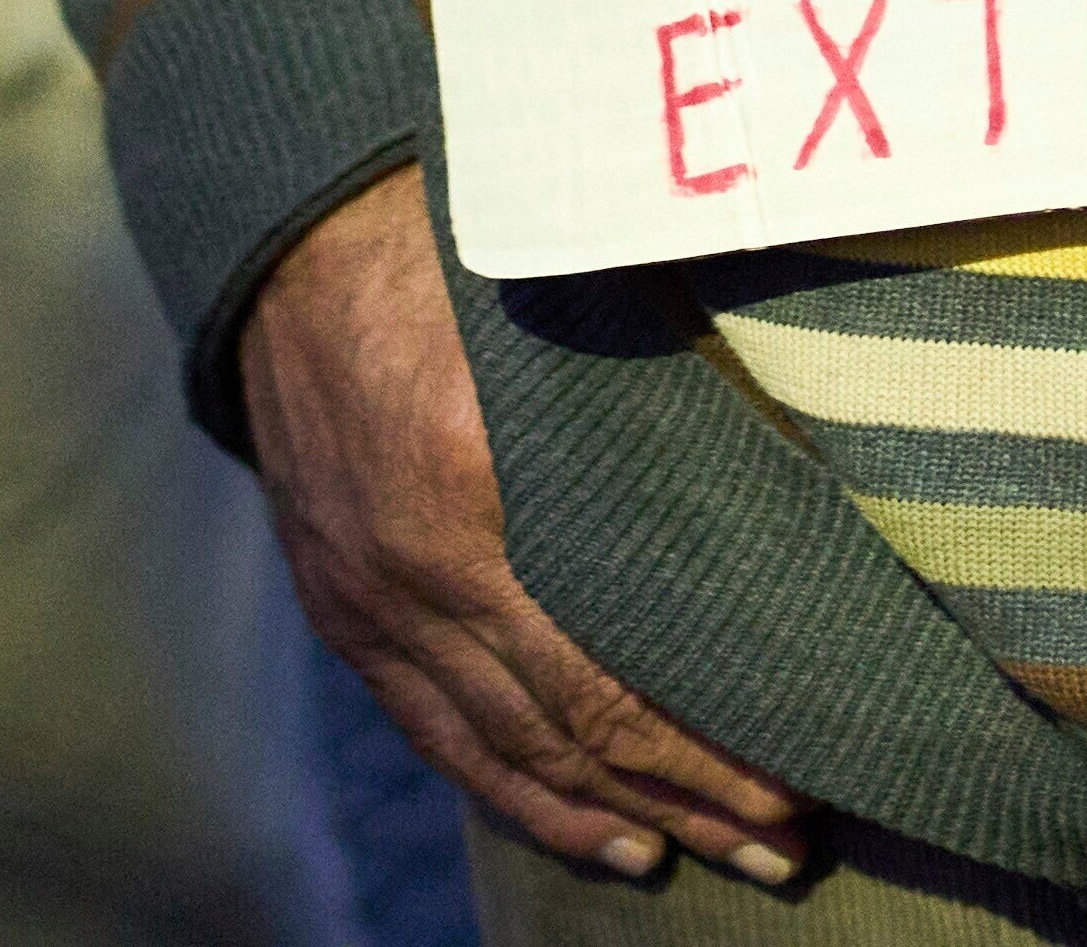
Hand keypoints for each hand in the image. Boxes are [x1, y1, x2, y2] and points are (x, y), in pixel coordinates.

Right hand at [235, 170, 805, 890]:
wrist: (294, 232)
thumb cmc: (459, 243)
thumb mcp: (569, 305)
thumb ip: (653, 405)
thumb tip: (788, 480)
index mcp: (471, 493)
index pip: (600, 671)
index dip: (696, 744)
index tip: (792, 779)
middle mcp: (411, 571)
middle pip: (563, 731)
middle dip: (683, 798)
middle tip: (784, 845)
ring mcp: (365, 599)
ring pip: (500, 752)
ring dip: (609, 815)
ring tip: (709, 854)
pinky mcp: (340, 606)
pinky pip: (434, 731)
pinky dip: (514, 795)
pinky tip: (593, 832)